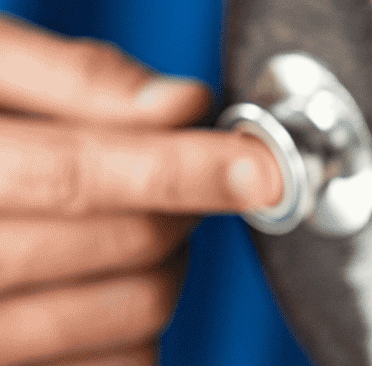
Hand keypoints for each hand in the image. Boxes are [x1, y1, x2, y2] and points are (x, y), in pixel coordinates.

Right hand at [0, 15, 281, 365]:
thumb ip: (72, 77)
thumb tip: (180, 103)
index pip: (78, 174)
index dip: (182, 168)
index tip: (262, 165)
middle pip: (122, 245)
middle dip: (186, 202)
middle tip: (188, 169)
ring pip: (129, 318)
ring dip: (171, 264)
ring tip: (144, 220)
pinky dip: (137, 331)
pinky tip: (114, 282)